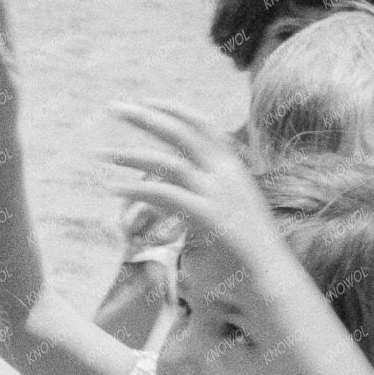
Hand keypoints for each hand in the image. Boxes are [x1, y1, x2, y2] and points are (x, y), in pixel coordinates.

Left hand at [105, 101, 285, 282]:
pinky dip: (138, 190)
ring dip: (133, 156)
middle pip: (180, 133)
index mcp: (231, 165)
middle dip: (145, 117)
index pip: (200, 123)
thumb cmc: (247, 245)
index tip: (143, 103)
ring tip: (103, 154)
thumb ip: (210, 188)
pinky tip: (114, 189)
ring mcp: (218, 193)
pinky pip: (167, 196)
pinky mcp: (209, 216)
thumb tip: (185, 181)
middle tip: (114, 107)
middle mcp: (225, 172)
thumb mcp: (231, 206)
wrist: (270, 272)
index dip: (171, 109)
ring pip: (169, 163)